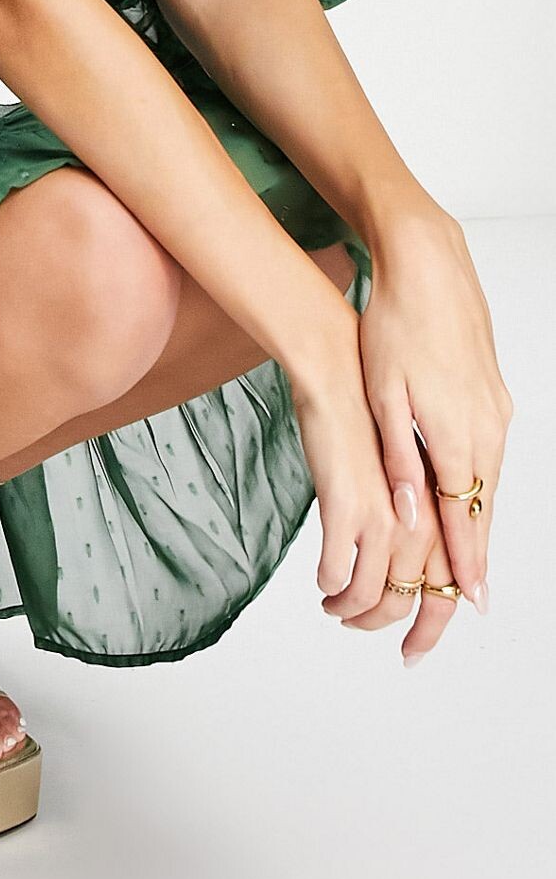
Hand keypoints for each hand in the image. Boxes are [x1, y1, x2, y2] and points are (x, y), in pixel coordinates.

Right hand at [322, 429, 461, 662]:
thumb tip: (406, 556)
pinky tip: (320, 581)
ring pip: (370, 593)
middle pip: (408, 602)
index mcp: (435, 515)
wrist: (339, 383)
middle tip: (356, 628)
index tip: (413, 651)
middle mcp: (418, 523)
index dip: (430, 629)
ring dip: (348, 609)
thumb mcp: (403, 475)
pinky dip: (329, 583)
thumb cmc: (365, 422)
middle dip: (379, 627)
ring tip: (332, 605)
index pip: (445, 591)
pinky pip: (335, 569)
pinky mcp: (344, 508)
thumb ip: (411, 518)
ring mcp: (382, 517)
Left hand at [356, 209, 513, 613]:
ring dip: (477, 529)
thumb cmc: (395, 325)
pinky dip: (478, 490)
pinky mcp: (492, 396)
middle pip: (483, 511)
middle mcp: (486, 429)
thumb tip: (409, 514)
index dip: (463, 564)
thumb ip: (397, 457)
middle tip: (466, 609)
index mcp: (455, 433)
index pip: (464, 516)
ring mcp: (494, 412)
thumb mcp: (383, 392)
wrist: (429, 268)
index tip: (466, 604)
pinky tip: (470, 506)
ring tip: (466, 573)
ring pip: (488, 486)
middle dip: (473, 562)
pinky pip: (488, 458)